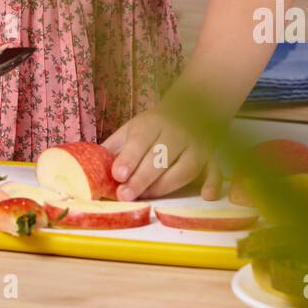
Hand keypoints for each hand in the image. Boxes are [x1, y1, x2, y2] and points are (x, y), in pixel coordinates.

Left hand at [101, 108, 223, 201]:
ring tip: (146, 198)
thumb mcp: (129, 130)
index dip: (130, 157)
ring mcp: (196, 146)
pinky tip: (207, 195)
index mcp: (152, 124)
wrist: (188, 109)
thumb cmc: (151, 128)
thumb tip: (92, 170)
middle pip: (162, 156)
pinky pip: (216, 170)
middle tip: (125, 195)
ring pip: (185, 167)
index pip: (141, 139)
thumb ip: (114, 149)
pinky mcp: (211, 158)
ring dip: (166, 185)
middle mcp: (177, 134)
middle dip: (143, 178)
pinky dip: (214, 183)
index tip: (118, 174)